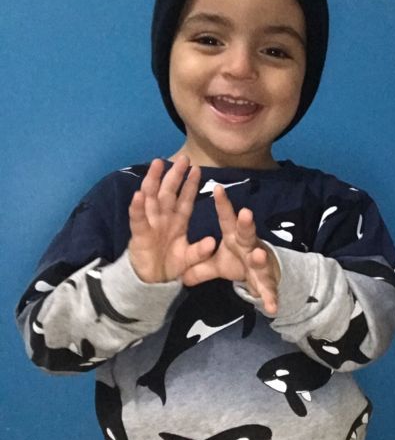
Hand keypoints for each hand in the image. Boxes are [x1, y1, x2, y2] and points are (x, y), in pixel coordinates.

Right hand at [128, 157, 215, 283]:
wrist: (152, 282)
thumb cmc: (171, 265)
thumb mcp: (189, 259)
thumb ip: (200, 251)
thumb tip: (213, 242)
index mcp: (178, 221)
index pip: (185, 199)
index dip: (190, 185)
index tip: (197, 169)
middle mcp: (164, 217)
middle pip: (169, 192)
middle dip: (174, 175)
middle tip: (182, 158)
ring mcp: (150, 223)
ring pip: (151, 197)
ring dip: (153, 181)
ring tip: (157, 164)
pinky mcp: (139, 233)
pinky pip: (137, 218)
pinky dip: (137, 207)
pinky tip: (138, 195)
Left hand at [181, 185, 280, 314]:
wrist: (264, 277)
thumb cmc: (239, 262)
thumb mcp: (217, 264)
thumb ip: (199, 265)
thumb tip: (177, 270)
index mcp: (235, 237)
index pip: (227, 218)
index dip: (223, 204)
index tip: (217, 188)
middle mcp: (250, 246)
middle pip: (247, 234)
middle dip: (246, 225)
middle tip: (245, 213)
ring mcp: (260, 263)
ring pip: (260, 259)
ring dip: (260, 258)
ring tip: (259, 256)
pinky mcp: (268, 282)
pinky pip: (268, 290)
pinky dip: (270, 298)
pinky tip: (271, 307)